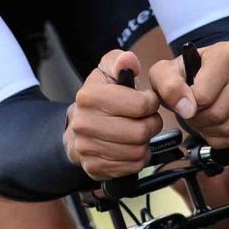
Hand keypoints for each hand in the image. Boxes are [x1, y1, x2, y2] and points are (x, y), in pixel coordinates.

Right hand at [64, 49, 162, 179]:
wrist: (77, 126)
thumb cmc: (101, 96)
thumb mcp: (107, 71)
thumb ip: (119, 61)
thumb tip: (128, 61)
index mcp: (89, 96)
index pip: (140, 105)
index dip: (151, 103)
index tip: (148, 101)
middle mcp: (84, 124)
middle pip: (140, 132)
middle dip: (152, 124)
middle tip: (148, 119)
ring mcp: (87, 148)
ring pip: (137, 151)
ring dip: (145, 143)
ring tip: (139, 133)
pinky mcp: (94, 168)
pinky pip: (131, 167)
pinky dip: (138, 158)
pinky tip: (132, 147)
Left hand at [148, 41, 228, 147]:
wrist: (205, 76)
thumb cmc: (184, 74)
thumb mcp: (165, 74)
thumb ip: (168, 86)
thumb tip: (187, 108)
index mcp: (227, 52)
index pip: (204, 95)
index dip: (189, 105)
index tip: (184, 101)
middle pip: (218, 113)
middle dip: (198, 120)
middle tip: (192, 113)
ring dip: (209, 130)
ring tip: (202, 118)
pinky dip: (220, 138)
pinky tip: (214, 126)